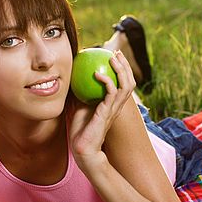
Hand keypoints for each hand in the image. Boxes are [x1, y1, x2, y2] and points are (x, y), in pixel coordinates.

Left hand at [68, 50, 135, 170]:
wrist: (83, 149)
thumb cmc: (80, 130)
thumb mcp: (78, 106)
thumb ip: (79, 92)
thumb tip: (71, 76)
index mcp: (113, 104)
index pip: (123, 83)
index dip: (122, 69)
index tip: (113, 55)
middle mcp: (117, 106)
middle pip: (130, 81)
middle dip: (125, 65)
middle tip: (115, 52)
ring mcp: (114, 110)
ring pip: (126, 85)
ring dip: (121, 70)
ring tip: (112, 58)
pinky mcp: (107, 113)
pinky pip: (111, 93)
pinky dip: (106, 81)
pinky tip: (97, 73)